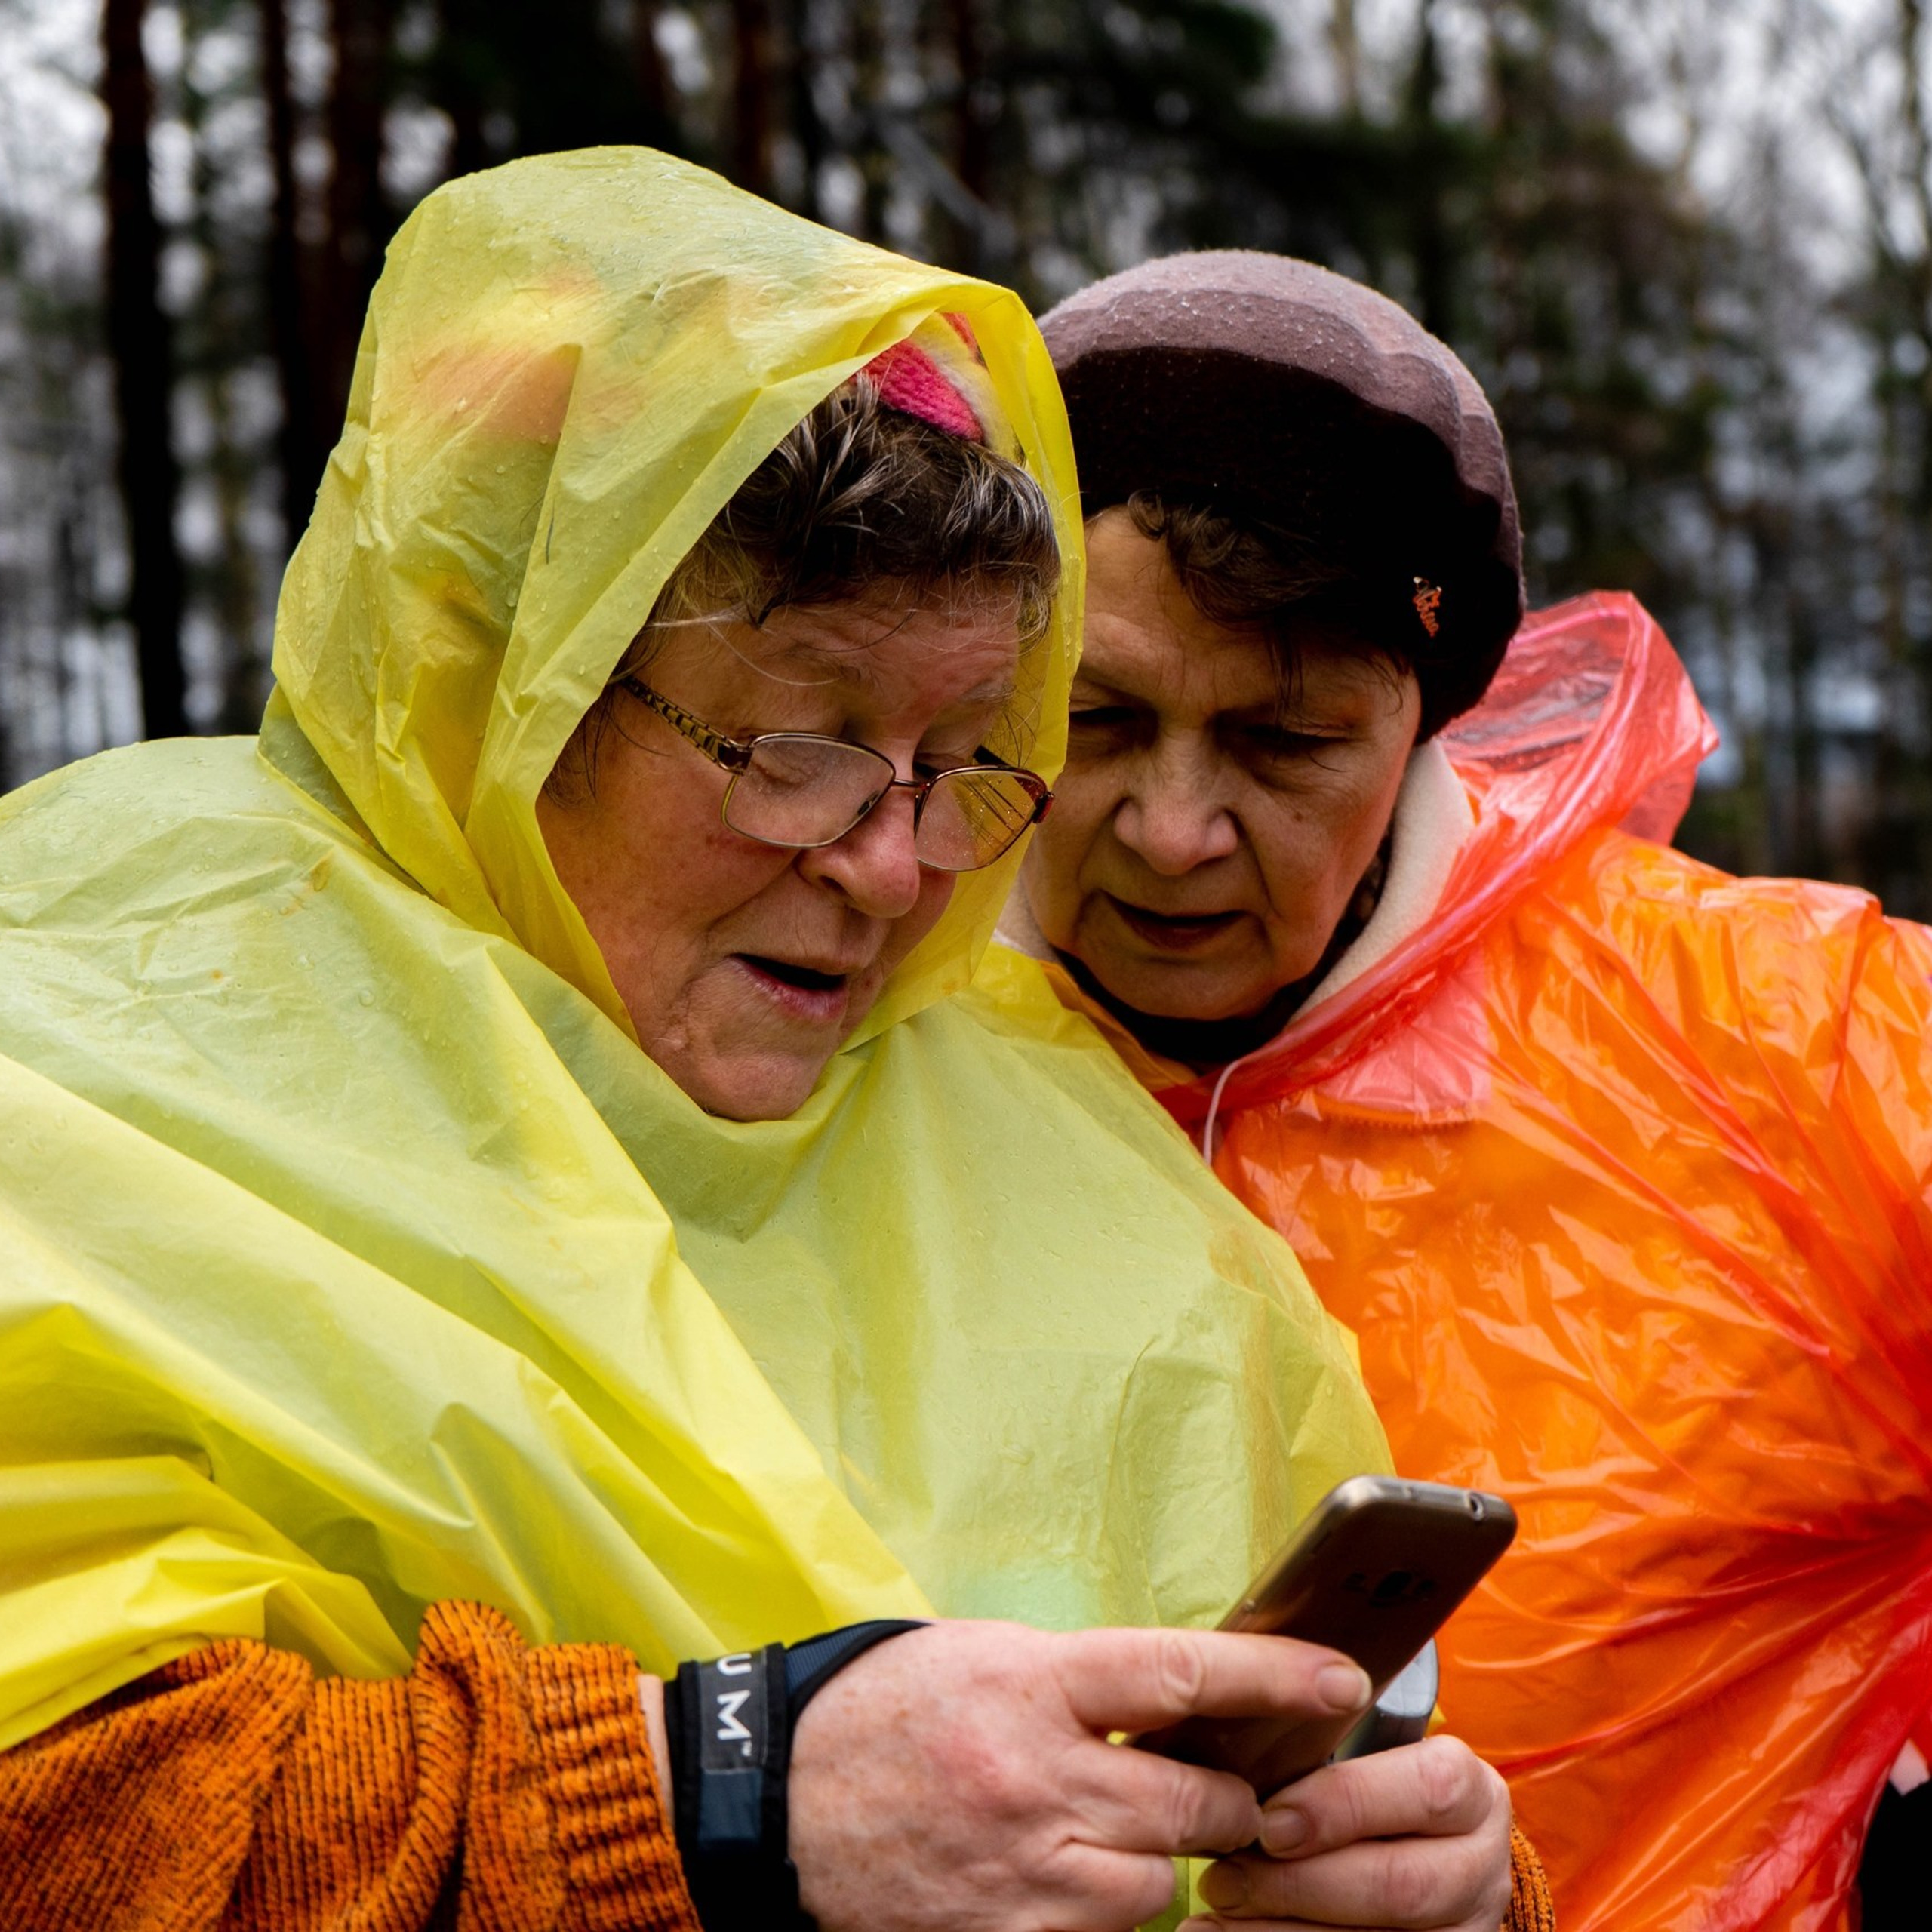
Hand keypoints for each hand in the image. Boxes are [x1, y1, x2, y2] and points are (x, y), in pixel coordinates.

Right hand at [786, 1619, 1375, 1931]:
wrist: (773, 1802)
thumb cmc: (881, 1713)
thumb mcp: (981, 1655)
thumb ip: (1078, 1680)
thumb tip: (1178, 1697)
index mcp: (1033, 1684)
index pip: (1184, 1672)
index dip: (1276, 1675)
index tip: (1342, 1679)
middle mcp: (1038, 1777)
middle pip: (1199, 1800)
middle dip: (1224, 1798)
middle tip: (1219, 1788)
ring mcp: (1024, 1871)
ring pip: (1161, 1885)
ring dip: (1161, 1866)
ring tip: (1113, 1837)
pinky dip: (1104, 1916)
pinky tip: (1069, 1882)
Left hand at [1184, 1734, 1511, 1930]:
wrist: (1411, 1853)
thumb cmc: (1363, 1788)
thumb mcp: (1364, 1755)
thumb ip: (1322, 1746)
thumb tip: (1237, 1727)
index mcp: (1470, 1792)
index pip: (1427, 1788)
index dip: (1345, 1805)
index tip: (1269, 1820)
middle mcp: (1480, 1867)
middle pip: (1401, 1884)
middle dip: (1301, 1884)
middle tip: (1224, 1877)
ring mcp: (1464, 1929)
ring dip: (1282, 1930)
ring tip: (1216, 1913)